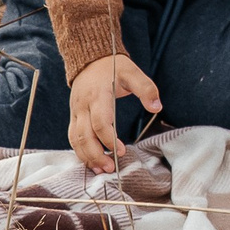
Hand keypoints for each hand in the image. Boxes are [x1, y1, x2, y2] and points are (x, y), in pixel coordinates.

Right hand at [68, 53, 161, 172]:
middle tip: (111, 168)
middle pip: (84, 136)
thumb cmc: (113, 66)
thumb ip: (146, 88)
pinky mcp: (73, 116)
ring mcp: (75, 111)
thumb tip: (157, 107)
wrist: (89, 60)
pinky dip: (80, 151)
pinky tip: (91, 161)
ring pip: (75, 139)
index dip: (110, 139)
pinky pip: (72, 137)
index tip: (122, 150)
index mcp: (97, 95)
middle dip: (96, 155)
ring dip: (86, 156)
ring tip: (101, 169)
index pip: (100, 123)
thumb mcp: (132, 71)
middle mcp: (83, 106)